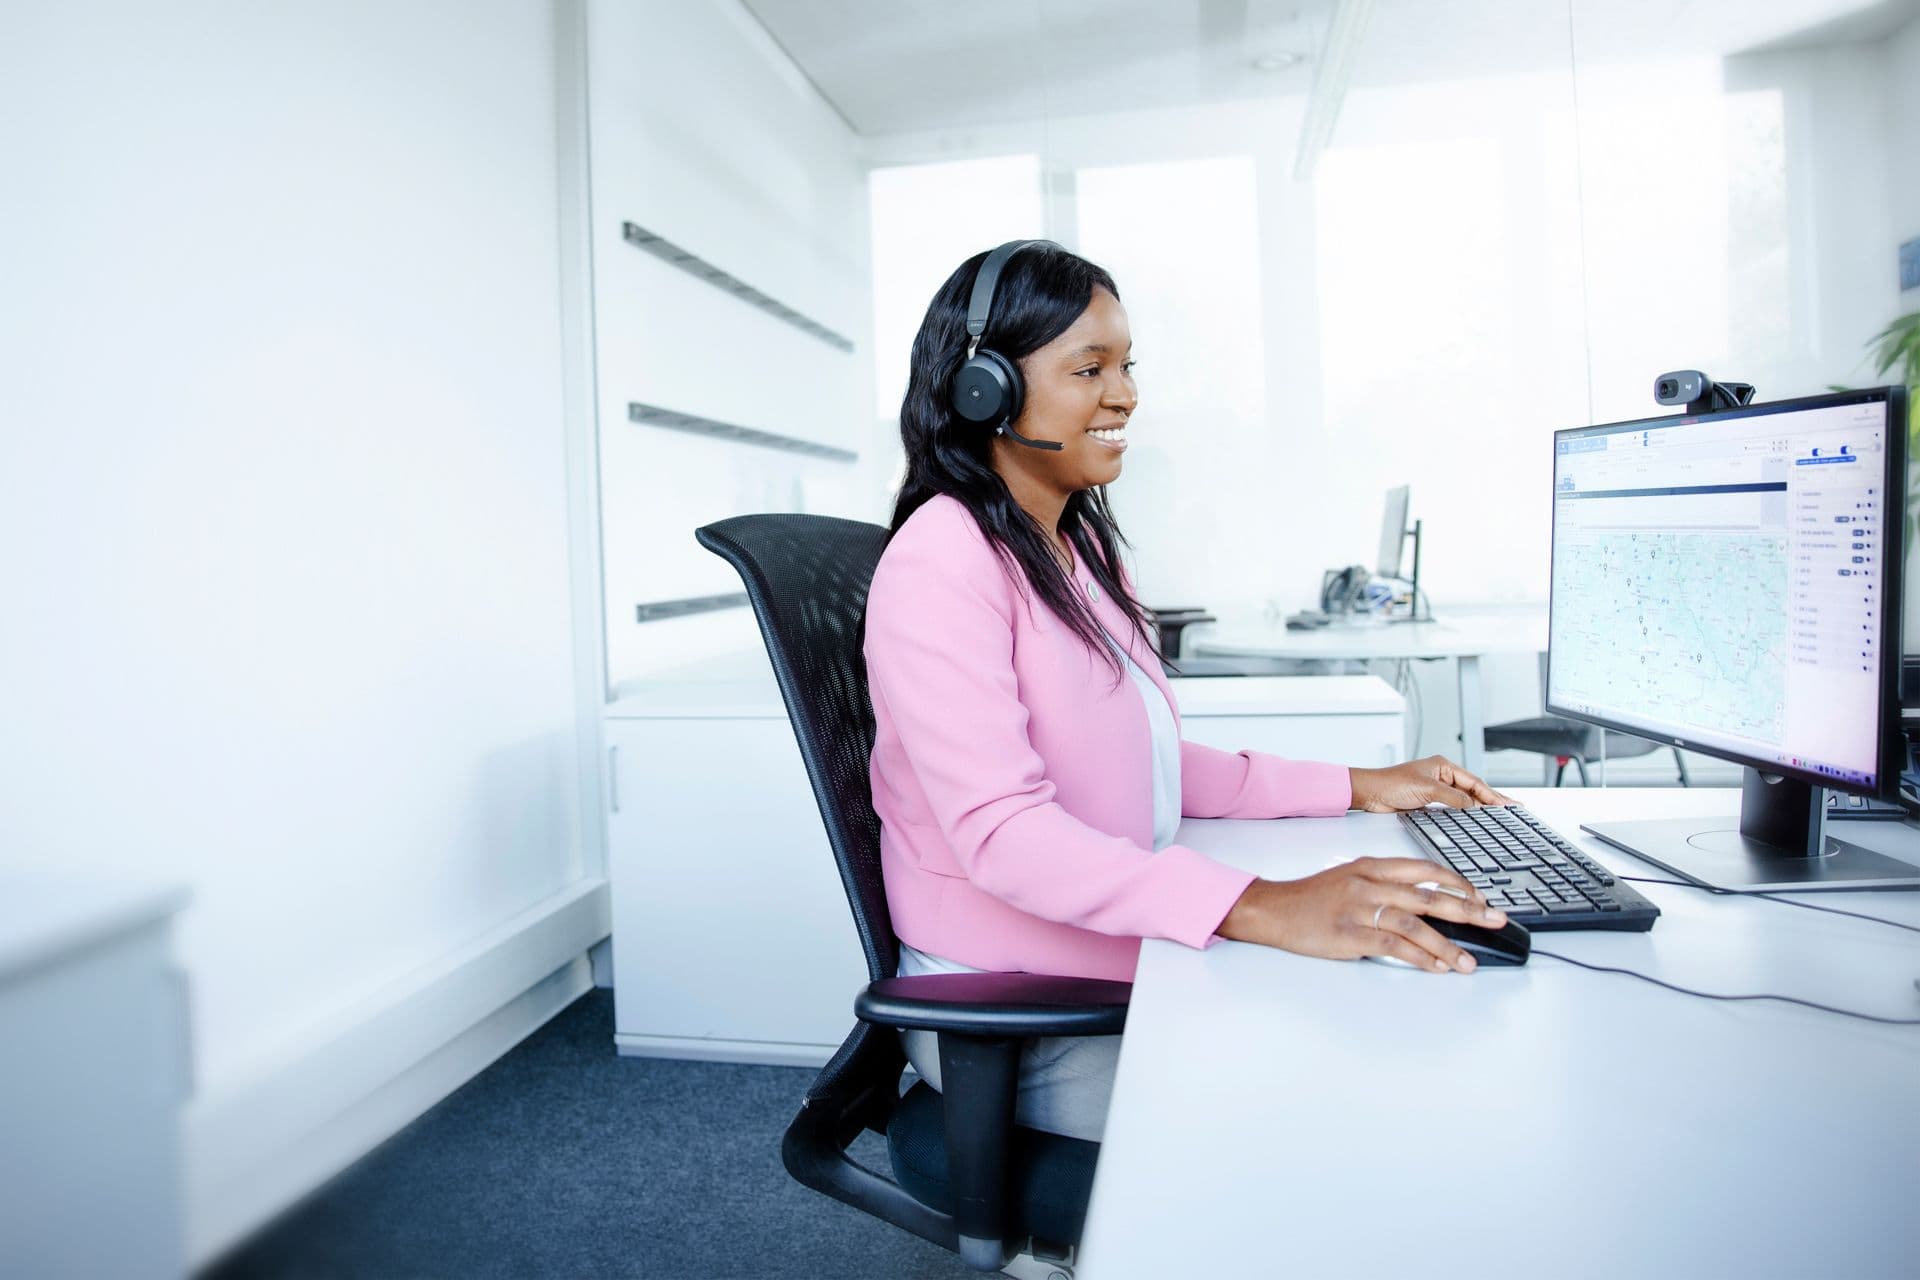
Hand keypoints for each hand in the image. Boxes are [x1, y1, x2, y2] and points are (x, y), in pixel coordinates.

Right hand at [1218, 858, 1509, 972]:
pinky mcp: (1350, 934)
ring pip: (1416, 924)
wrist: (1274, 909)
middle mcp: (1370, 884)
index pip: (1425, 870)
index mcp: (1372, 866)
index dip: (1457, 883)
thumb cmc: (1311, 898)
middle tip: (1495, 920)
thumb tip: (1426, 905)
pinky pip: (1394, 946)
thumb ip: (1385, 886)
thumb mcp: (1350, 878)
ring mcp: (1360, 909)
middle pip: (1429, 895)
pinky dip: (1419, 958)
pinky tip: (1435, 967)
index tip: (1480, 897)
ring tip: (1467, 962)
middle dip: (1468, 909)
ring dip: (1446, 946)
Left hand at [1349, 755, 1511, 811]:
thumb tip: (1473, 806)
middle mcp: (1441, 776)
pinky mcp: (1429, 802)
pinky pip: (1453, 809)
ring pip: (1464, 800)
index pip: (1474, 781)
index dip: (1491, 794)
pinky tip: (1474, 820)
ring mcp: (1435, 790)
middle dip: (1491, 800)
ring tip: (1499, 816)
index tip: (1507, 804)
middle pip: (1472, 790)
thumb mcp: (1427, 790)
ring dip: (1480, 808)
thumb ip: (1453, 798)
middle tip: (1512, 809)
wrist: (1370, 794)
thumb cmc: (1391, 784)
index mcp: (1442, 766)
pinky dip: (1465, 814)